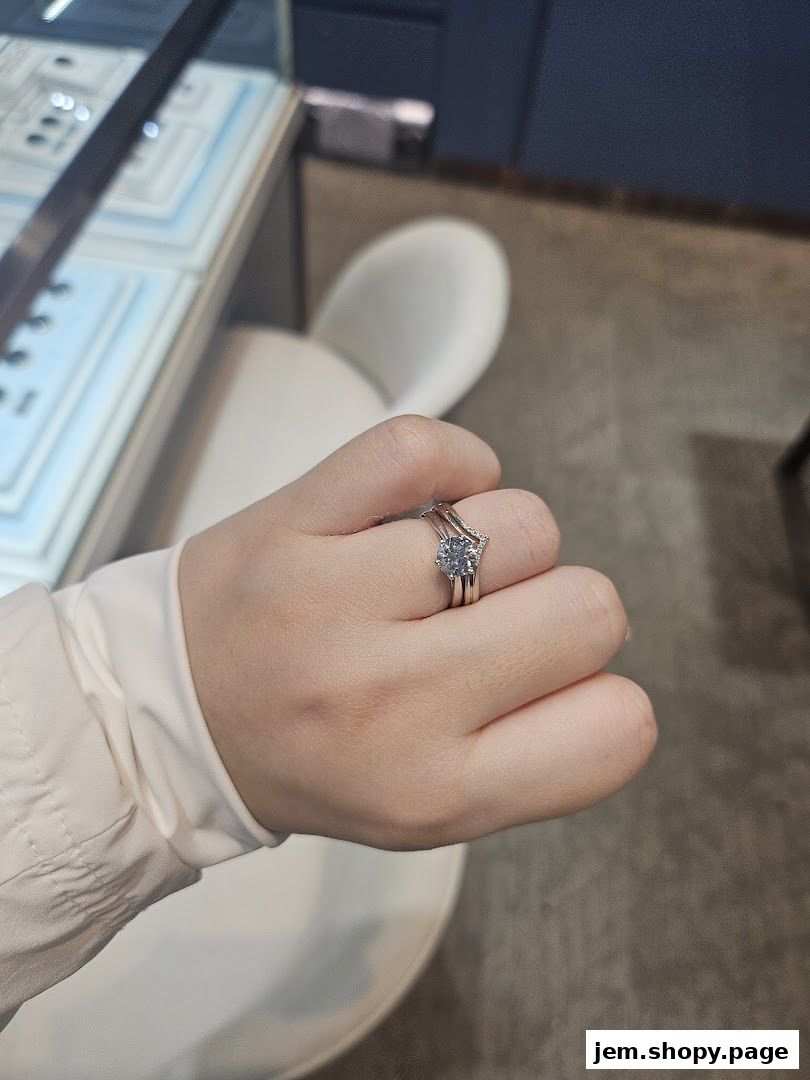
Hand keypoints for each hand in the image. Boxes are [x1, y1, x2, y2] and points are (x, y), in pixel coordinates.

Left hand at [178, 415, 655, 849]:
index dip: (605, 692)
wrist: (164, 716)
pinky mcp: (294, 520)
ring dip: (504, 540)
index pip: (618, 727)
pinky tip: (430, 504)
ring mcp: (335, 602)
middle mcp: (390, 701)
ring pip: (524, 523)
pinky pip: (426, 449)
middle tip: (496, 620)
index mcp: (435, 790)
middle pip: (591, 609)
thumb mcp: (423, 808)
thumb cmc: (307, 758)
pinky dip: (454, 462)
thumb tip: (606, 662)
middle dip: (562, 607)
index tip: (553, 683)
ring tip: (445, 570)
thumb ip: (530, 757)